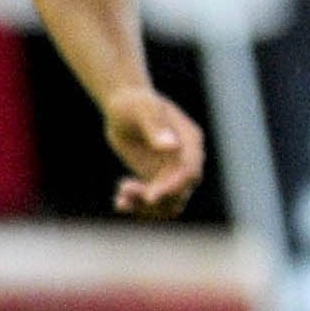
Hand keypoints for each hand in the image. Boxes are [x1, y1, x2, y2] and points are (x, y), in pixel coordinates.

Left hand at [103, 88, 206, 218]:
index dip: (173, 186)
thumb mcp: (142, 110)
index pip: (189, 171)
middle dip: (156, 198)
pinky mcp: (158, 180)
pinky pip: (154, 202)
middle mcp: (186, 160)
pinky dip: (138, 206)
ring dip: (146, 207)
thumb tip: (171, 147)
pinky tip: (119, 202)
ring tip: (121, 200)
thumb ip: (155, 127)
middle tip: (125, 189)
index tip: (150, 197)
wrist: (123, 108)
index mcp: (190, 142)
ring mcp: (173, 172)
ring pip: (168, 203)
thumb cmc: (133, 103)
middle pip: (180, 191)